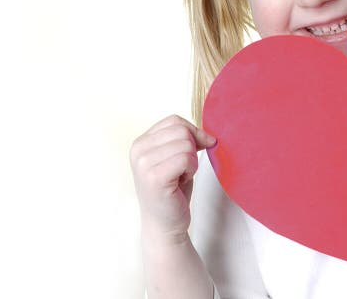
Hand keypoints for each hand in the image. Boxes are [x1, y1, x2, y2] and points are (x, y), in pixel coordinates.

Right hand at [129, 114, 217, 244]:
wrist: (165, 225)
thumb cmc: (172, 191)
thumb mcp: (174, 157)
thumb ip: (183, 139)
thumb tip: (208, 132)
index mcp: (140, 142)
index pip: (174, 120)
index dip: (193, 132)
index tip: (199, 147)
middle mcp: (138, 150)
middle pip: (181, 130)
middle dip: (192, 148)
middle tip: (184, 169)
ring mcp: (144, 163)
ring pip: (186, 144)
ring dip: (192, 162)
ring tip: (180, 176)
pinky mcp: (154, 177)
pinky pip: (186, 159)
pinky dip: (191, 170)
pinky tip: (181, 182)